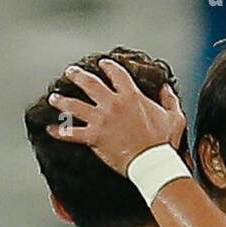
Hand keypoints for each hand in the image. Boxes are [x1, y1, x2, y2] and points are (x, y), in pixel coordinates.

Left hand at [45, 59, 186, 174]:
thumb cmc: (164, 142)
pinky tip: (51, 130)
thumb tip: (166, 88)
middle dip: (77, 76)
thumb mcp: (174, 117)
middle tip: (70, 72)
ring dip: (62, 101)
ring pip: (75, 106)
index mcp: (131, 96)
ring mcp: (101, 120)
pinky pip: (71, 134)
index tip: (102, 64)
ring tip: (54, 98)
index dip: (108, 66)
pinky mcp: (94, 137)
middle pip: (90, 84)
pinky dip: (59, 132)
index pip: (116, 74)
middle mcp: (113, 104)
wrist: (152, 162)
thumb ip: (169, 100)